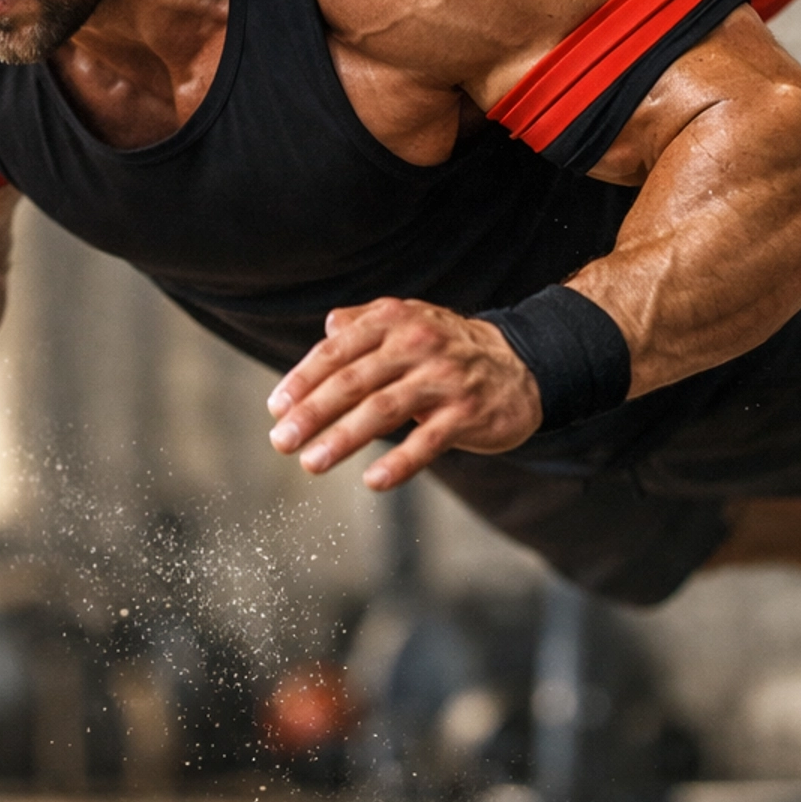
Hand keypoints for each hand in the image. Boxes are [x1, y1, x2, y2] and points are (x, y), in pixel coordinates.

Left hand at [267, 297, 542, 490]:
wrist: (524, 364)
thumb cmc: (450, 348)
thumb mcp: (410, 322)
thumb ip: (365, 323)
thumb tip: (327, 328)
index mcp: (394, 321)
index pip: (337, 351)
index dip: (303, 379)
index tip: (276, 408)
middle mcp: (417, 344)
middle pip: (353, 381)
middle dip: (312, 413)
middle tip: (281, 441)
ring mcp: (444, 379)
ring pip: (383, 410)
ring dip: (343, 438)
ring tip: (312, 462)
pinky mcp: (468, 413)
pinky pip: (427, 440)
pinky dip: (399, 462)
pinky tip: (373, 480)